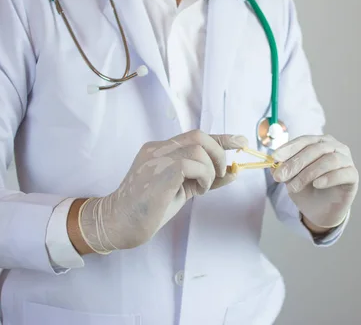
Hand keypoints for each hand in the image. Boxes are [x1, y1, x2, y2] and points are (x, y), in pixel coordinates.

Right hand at [78, 130, 247, 253]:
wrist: (120, 224)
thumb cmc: (150, 209)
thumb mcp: (184, 190)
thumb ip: (205, 178)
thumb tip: (234, 172)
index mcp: (160, 150)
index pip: (196, 136)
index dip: (221, 137)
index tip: (241, 141)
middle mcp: (158, 148)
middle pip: (199, 135)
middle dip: (219, 152)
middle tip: (221, 174)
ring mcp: (157, 158)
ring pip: (199, 149)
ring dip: (210, 170)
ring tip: (203, 188)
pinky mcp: (161, 171)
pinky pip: (193, 163)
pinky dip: (204, 176)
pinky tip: (198, 191)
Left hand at [272, 135, 357, 228]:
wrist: (321, 211)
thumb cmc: (307, 189)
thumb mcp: (291, 179)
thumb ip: (284, 169)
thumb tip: (274, 164)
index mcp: (319, 142)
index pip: (304, 140)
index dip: (289, 148)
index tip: (274, 157)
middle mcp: (335, 147)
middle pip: (315, 149)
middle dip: (295, 163)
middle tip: (280, 176)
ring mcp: (346, 160)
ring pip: (329, 160)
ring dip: (308, 173)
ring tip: (294, 187)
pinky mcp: (353, 176)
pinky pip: (342, 173)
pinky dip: (328, 178)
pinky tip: (317, 185)